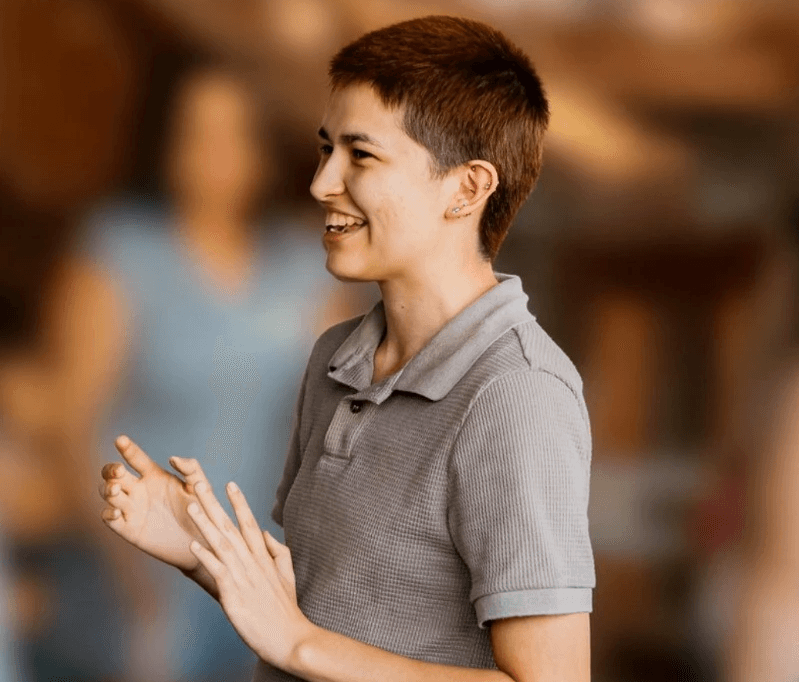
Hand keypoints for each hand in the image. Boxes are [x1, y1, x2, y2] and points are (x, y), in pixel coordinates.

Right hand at [98, 435, 212, 571]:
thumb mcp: (200, 487)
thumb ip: (191, 469)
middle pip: (114, 474)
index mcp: (154, 475)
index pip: (136, 458)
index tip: (120, 439)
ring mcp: (132, 508)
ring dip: (107, 489)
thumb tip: (173, 458)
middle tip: (119, 472)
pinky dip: (108, 514)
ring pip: (109, 494)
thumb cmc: (201, 510)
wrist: (200, 542)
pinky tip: (116, 511)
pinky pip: (110, 519)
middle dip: (111, 470)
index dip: (127, 448)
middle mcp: (139, 489)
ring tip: (116, 489)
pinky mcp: (129, 529)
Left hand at [186, 478, 310, 669]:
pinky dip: (206, 556)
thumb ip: (277, 551)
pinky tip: (193, 544)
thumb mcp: (287, 574)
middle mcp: (252, 562)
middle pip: (231, 526)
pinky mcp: (234, 594)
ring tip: (191, 506)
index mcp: (264, 557)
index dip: (239, 503)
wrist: (289, 637)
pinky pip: (217, 570)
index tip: (230, 484)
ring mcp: (243, 576)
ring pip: (221, 543)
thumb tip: (265, 533)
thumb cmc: (285, 609)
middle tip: (200, 484)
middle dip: (215, 504)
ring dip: (204, 523)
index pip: (250, 523)